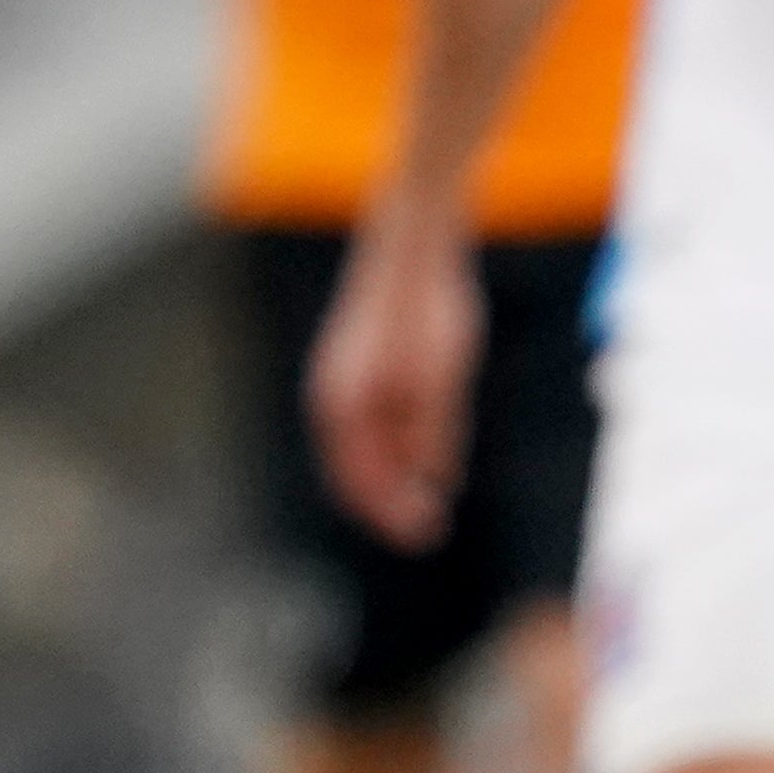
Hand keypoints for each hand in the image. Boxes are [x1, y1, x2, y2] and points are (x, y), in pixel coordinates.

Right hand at [307, 200, 486, 550]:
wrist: (415, 238)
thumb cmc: (427, 308)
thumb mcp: (442, 381)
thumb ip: (434, 435)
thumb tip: (435, 479)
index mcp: (343, 406)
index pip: (359, 483)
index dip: (392, 515)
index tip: (426, 533)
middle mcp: (332, 394)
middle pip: (355, 468)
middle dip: (390, 499)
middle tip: (430, 524)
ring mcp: (342, 375)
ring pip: (364, 444)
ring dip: (395, 471)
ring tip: (433, 489)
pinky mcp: (359, 358)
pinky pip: (371, 418)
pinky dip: (396, 441)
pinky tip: (427, 445)